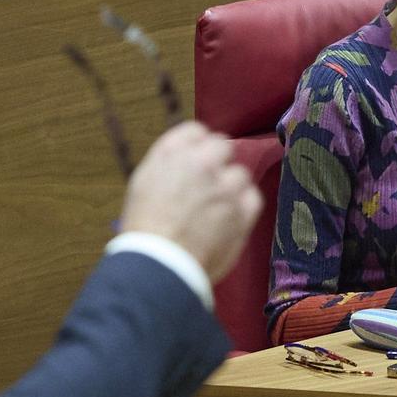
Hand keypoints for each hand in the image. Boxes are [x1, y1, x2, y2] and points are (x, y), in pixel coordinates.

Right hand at [119, 121, 262, 283]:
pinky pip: (253, 197)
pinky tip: (228, 219)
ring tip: (215, 209)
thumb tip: (187, 157)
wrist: (157, 265)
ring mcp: (225, 186)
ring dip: (230, 186)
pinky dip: (243, 206)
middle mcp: (201, 162)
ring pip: (239, 173)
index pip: (196, 131)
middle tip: (208, 185)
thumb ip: (169, 163)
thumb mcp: (143, 183)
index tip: (196, 160)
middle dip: (216, 163)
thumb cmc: (144, 229)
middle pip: (222, 146)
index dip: (197, 146)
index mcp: (172, 152)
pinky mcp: (242, 210)